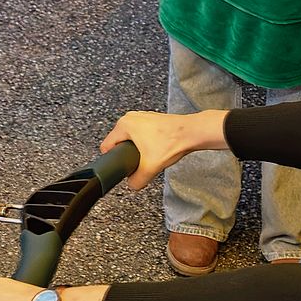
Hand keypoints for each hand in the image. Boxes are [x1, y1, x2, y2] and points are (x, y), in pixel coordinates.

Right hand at [100, 111, 226, 188]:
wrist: (192, 133)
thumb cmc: (172, 142)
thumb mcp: (150, 168)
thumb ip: (137, 181)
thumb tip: (132, 184)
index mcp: (124, 125)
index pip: (107, 146)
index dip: (113, 160)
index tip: (122, 166)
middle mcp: (131, 118)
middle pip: (119, 143)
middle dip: (127, 155)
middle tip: (139, 162)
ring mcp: (142, 117)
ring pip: (131, 139)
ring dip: (138, 149)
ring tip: (149, 156)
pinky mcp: (152, 119)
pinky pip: (142, 134)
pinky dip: (147, 143)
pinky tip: (157, 149)